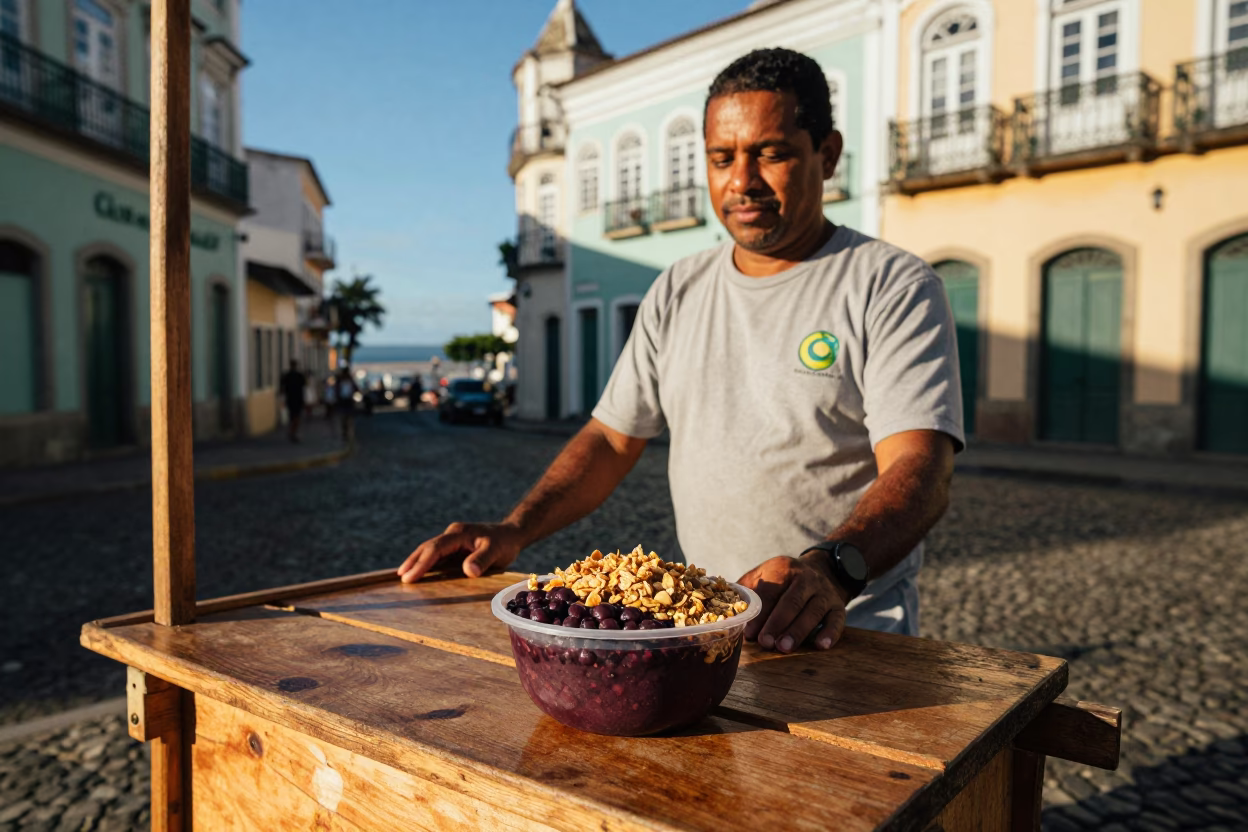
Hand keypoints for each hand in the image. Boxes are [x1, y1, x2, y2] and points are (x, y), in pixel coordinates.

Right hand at [398, 522, 523, 582]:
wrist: (512, 534)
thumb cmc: (504, 543)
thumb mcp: (496, 551)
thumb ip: (482, 559)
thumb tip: (468, 571)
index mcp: (458, 533)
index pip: (435, 549)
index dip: (421, 563)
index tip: (409, 577)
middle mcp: (452, 535)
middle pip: (427, 547)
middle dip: (412, 561)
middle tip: (400, 577)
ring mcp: (453, 541)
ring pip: (430, 550)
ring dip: (417, 562)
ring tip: (403, 575)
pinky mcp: (455, 548)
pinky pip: (438, 555)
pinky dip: (427, 564)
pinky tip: (420, 574)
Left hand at [737, 556, 848, 652]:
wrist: (822, 570)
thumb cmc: (783, 580)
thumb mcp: (764, 575)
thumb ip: (745, 589)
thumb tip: (721, 608)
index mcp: (783, 568)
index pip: (770, 591)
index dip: (759, 612)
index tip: (748, 632)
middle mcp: (806, 578)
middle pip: (791, 601)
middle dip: (777, 623)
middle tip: (765, 643)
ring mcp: (824, 591)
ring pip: (813, 611)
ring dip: (798, 631)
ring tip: (784, 648)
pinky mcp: (838, 605)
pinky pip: (836, 620)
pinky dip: (830, 633)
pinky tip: (820, 646)